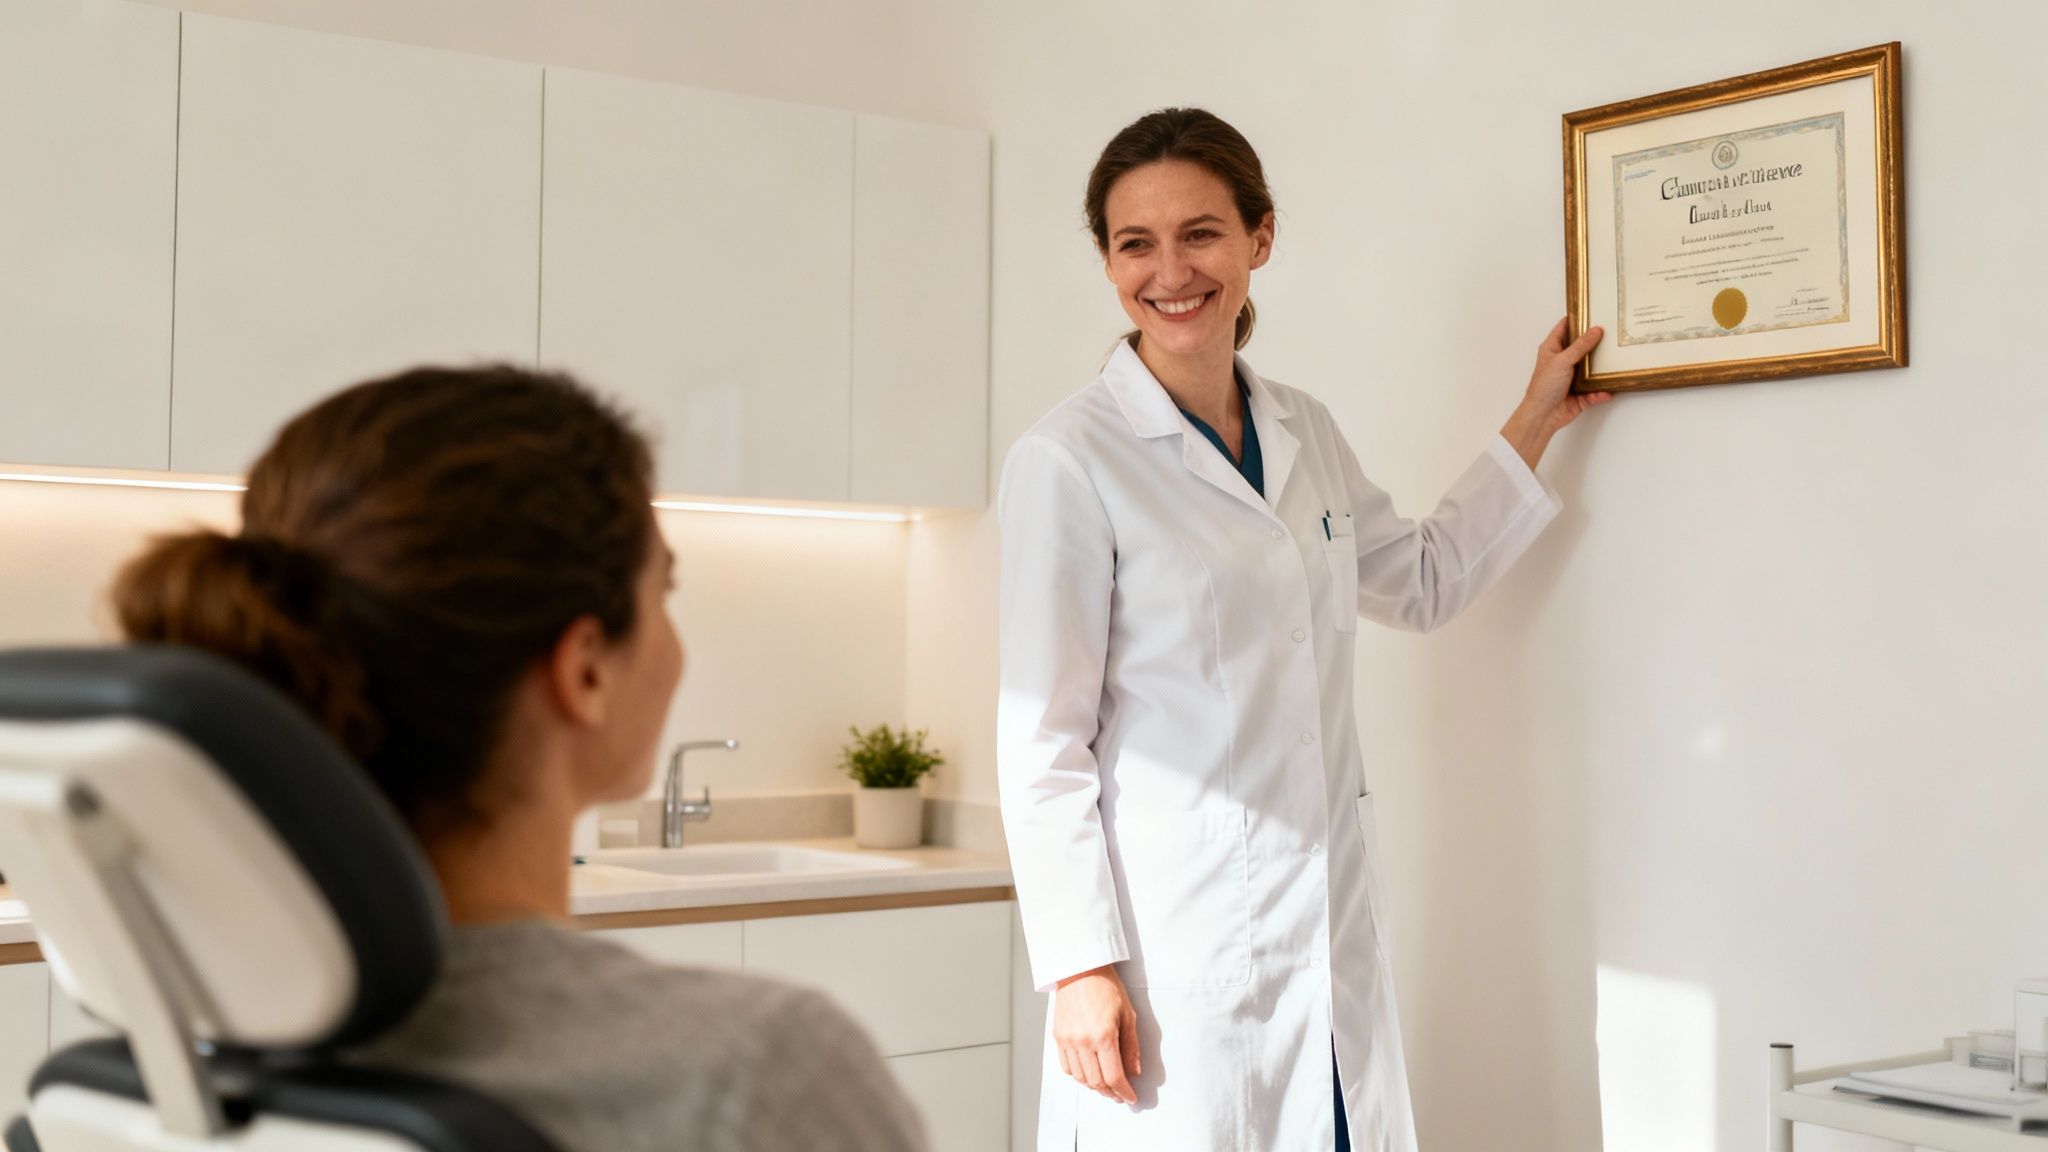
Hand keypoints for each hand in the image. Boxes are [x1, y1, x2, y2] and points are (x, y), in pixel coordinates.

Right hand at [1052, 964, 1140, 1103]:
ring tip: (1105, 1085)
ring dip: (1094, 1086)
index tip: (1130, 1097)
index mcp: (1103, 1035)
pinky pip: (1066, 1066)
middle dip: (1110, 1092)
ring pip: (1080, 1077)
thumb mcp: (1127, 1014)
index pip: (1114, 1076)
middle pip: (1096, 1081)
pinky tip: (1088, 1073)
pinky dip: (1078, 1075)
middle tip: (1119, 1094)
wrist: (1080, 969)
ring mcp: (1067, 1040)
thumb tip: (1133, 1071)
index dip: (1124, 1092)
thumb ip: (1131, 1046)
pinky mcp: (1058, 1036)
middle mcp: (1082, 1041)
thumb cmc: (1105, 986)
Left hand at [1501, 317, 1613, 469]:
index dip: (1577, 318)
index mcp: (1552, 349)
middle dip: (1596, 342)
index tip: (1593, 309)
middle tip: (1613, 332)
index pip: (1565, 328)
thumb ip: (1581, 346)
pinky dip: (1601, 391)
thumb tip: (1596, 330)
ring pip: (1591, 369)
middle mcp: (1562, 361)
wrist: (1543, 416)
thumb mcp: (1563, 360)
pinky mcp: (1580, 395)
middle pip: (1582, 347)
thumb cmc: (1544, 386)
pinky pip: (1595, 391)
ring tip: (1617, 358)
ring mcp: (1572, 378)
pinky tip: (1609, 389)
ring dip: (1601, 367)